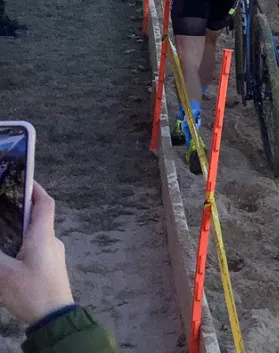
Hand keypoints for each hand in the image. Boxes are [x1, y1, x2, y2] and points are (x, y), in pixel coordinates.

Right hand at [0, 183, 74, 324]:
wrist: (55, 319)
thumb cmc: (32, 292)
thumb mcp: (3, 273)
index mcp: (43, 237)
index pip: (44, 204)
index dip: (35, 189)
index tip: (24, 179)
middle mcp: (51, 242)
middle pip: (37, 219)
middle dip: (20, 210)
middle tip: (2, 206)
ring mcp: (53, 256)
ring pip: (35, 236)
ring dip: (19, 231)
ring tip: (0, 230)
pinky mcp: (50, 269)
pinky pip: (35, 250)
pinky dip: (21, 246)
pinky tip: (6, 256)